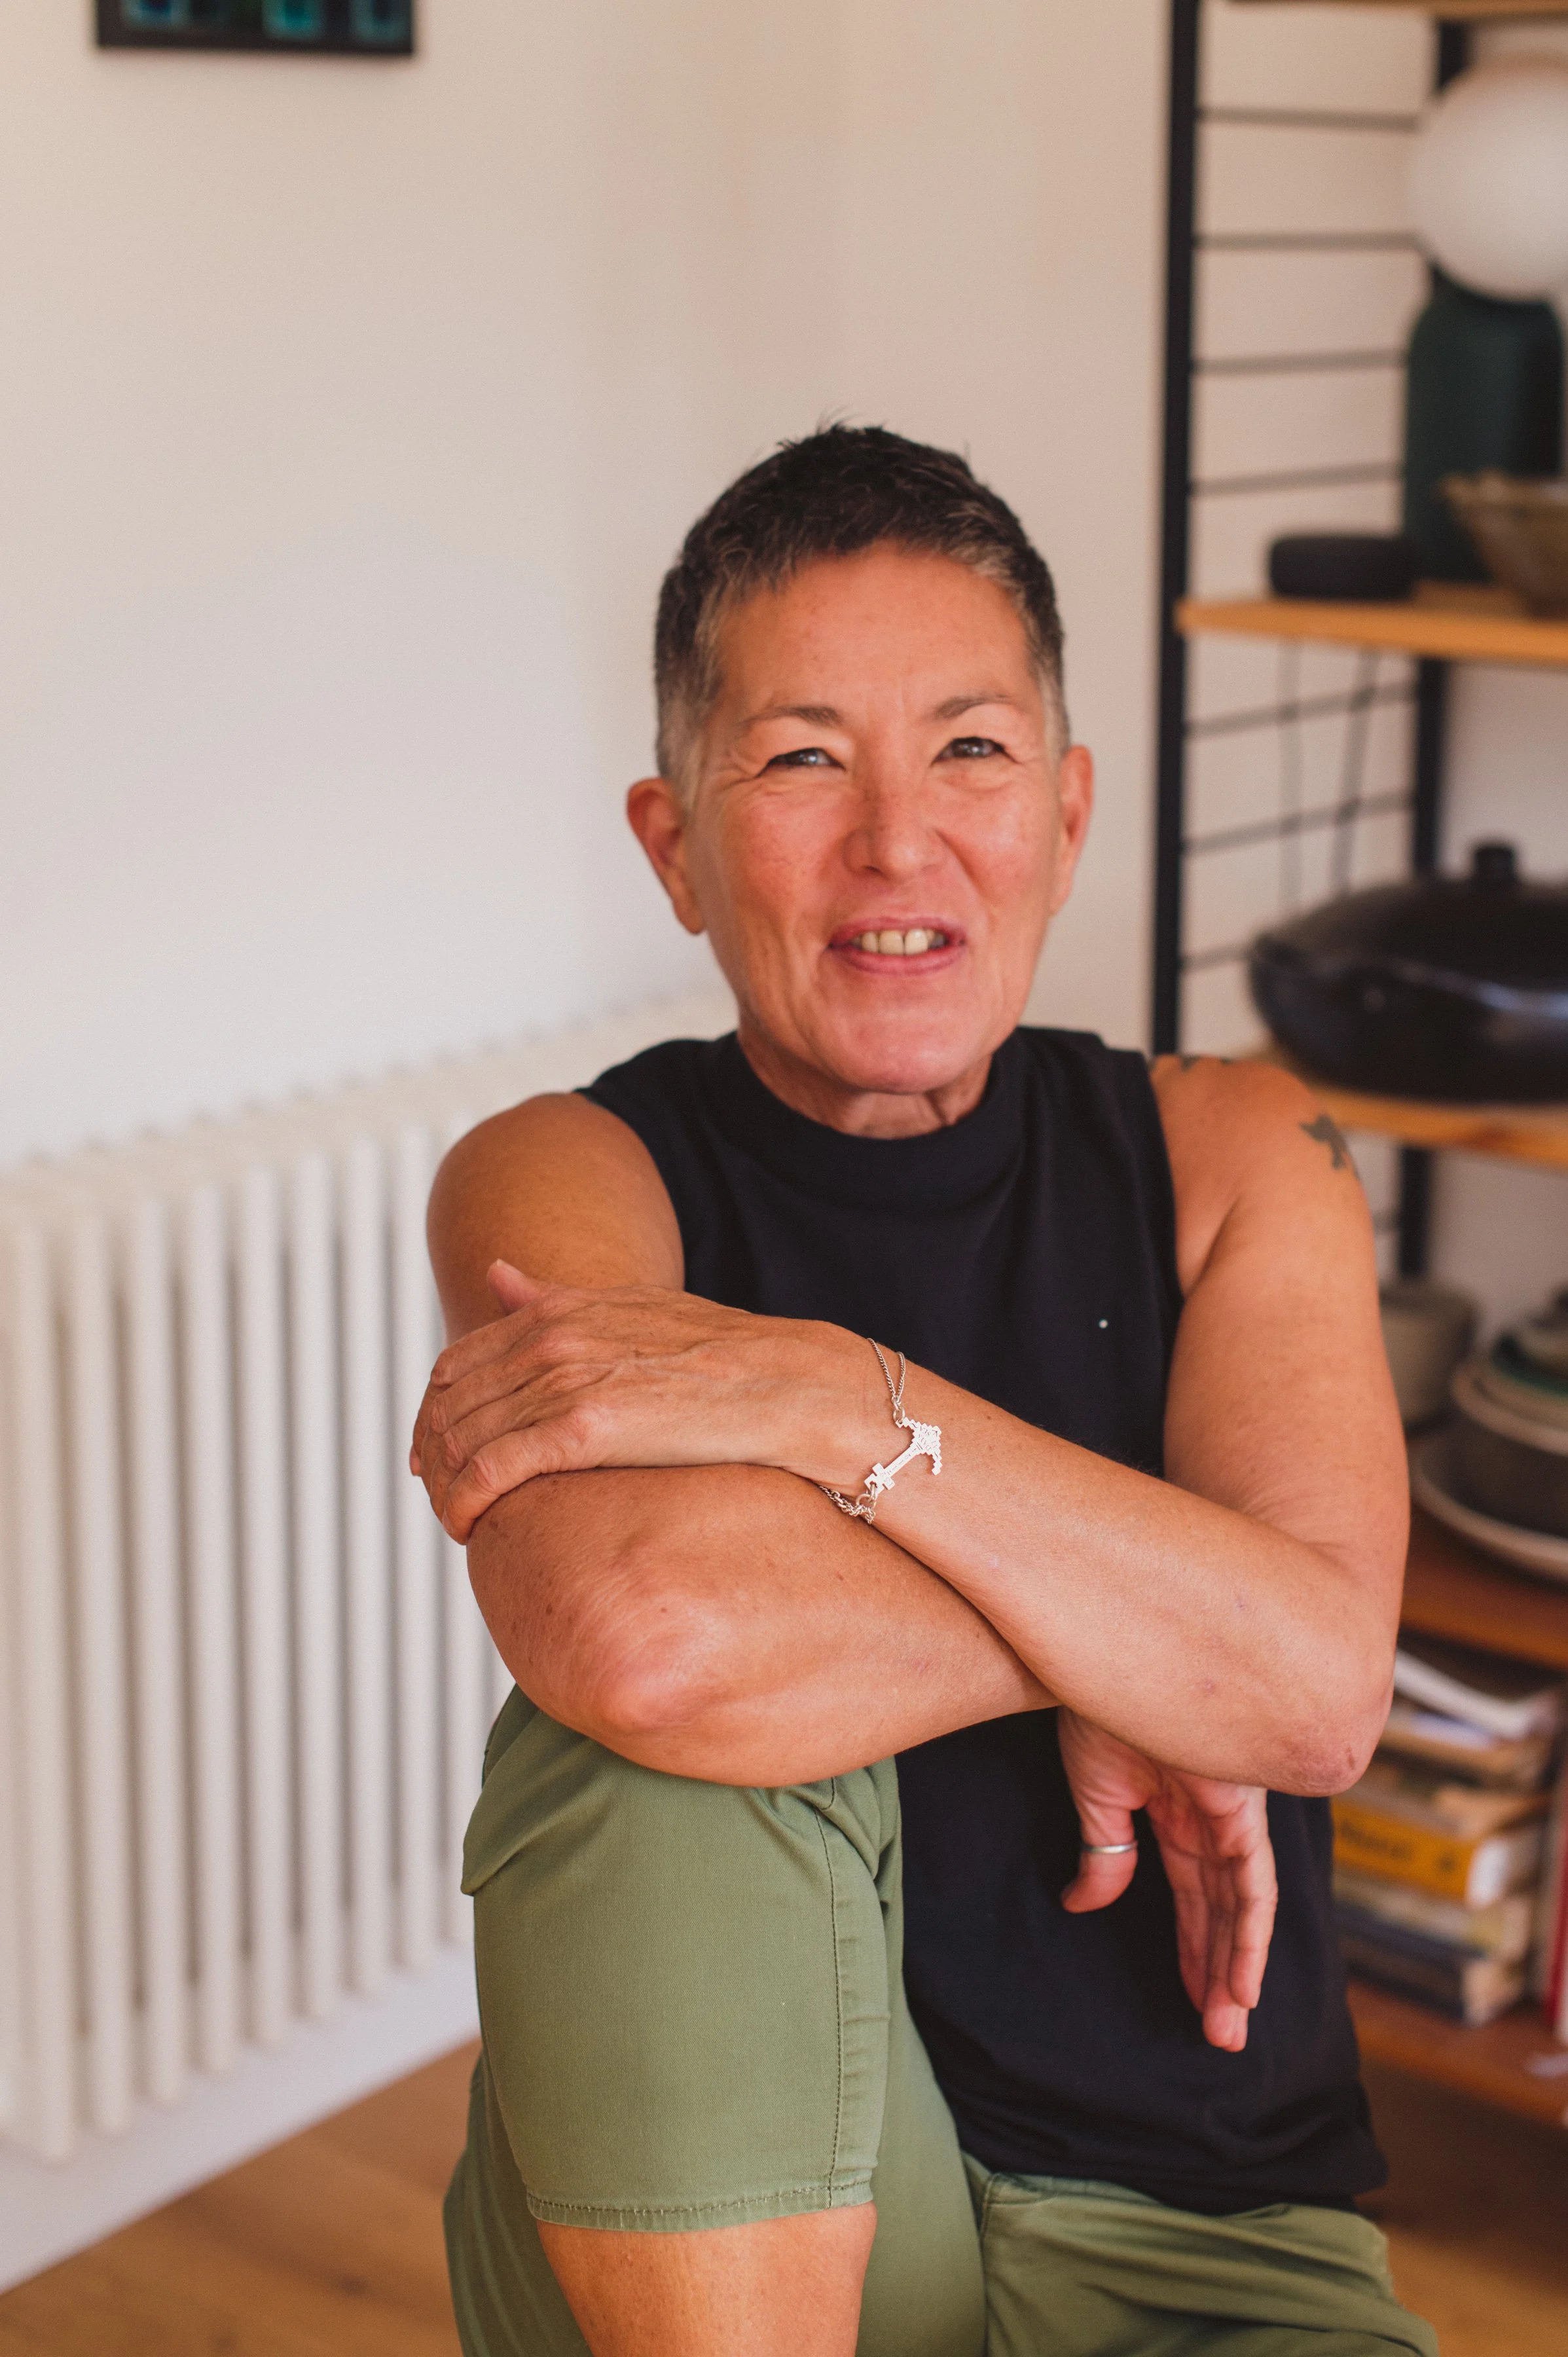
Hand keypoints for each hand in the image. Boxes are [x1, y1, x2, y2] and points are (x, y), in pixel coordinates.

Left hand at [410, 1261, 874, 1541]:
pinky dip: (464, 1502)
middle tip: (440, 1497)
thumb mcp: (629, 1307)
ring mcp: (564, 1380)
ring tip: (459, 1521)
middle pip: (446, 1404)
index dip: (432, 1413)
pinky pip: (490, 1470)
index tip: (432, 1454)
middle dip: (431, 1456)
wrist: (786, 1386)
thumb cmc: (720, 1356)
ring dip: (444, 1488)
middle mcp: (550, 1339)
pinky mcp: (582, 1428)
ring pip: (459, 1440)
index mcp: (557, 1311)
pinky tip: (470, 1529)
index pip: (455, 1364)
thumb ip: (555, 1296)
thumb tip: (495, 1274)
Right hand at [1056, 1708, 1277, 2052]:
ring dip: (1237, 1968)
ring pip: (1243, 1906)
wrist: (1115, 1652)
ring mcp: (1231, 1811)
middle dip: (1221, 1974)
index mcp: (1179, 1812)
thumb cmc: (1100, 1701)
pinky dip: (1252, 1933)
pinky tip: (1245, 1979)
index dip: (1196, 1950)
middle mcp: (1212, 1818)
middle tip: (1218, 2037)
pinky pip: (1254, 1882)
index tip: (1193, 2003)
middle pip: (1224, 1911)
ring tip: (1228, 2026)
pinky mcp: (1241, 1805)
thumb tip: (1086, 1902)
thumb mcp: (1095, 1789)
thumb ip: (1104, 1848)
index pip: (1196, 1897)